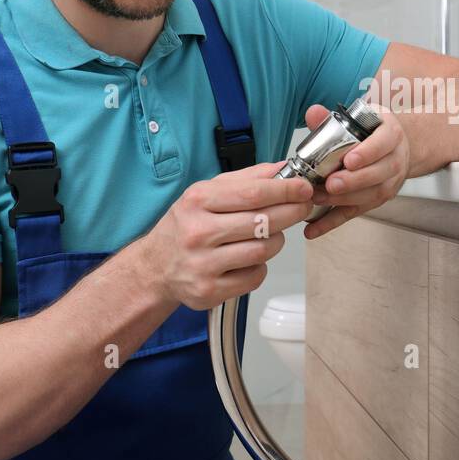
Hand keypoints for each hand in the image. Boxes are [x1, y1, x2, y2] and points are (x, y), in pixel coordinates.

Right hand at [140, 161, 314, 309]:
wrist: (154, 267)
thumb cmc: (186, 225)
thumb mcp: (207, 193)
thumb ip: (247, 179)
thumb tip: (284, 169)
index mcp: (198, 201)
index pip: (253, 193)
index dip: (286, 190)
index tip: (304, 188)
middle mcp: (198, 232)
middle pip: (263, 222)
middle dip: (292, 212)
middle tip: (302, 207)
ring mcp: (203, 264)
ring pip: (263, 250)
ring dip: (277, 241)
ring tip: (272, 234)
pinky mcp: (210, 290)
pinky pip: (255, 276)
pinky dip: (261, 266)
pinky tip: (250, 258)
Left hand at [301, 102, 408, 239]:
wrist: (399, 147)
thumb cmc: (374, 132)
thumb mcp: (359, 119)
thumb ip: (331, 118)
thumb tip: (313, 113)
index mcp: (391, 134)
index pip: (383, 143)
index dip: (367, 153)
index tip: (350, 160)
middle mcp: (395, 159)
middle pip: (378, 173)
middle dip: (353, 181)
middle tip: (330, 183)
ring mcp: (390, 182)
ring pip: (371, 195)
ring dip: (344, 199)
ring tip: (319, 199)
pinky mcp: (378, 200)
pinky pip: (356, 212)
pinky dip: (333, 222)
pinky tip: (314, 229)